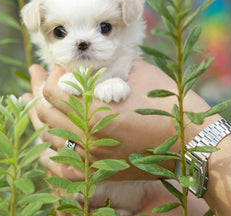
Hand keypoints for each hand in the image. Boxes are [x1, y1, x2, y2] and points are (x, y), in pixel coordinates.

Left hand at [22, 59, 219, 180]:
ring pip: (49, 139)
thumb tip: (89, 60)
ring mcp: (92, 160)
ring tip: (39, 99)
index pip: (53, 93)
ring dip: (42, 117)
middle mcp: (88, 141)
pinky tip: (49, 136)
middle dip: (38, 91)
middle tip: (40, 76)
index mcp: (95, 115)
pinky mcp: (100, 171)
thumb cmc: (169, 103)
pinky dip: (50, 149)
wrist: (192, 143)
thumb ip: (108, 66)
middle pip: (44, 116)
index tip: (61, 66)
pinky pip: (61, 166)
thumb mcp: (137, 75)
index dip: (52, 75)